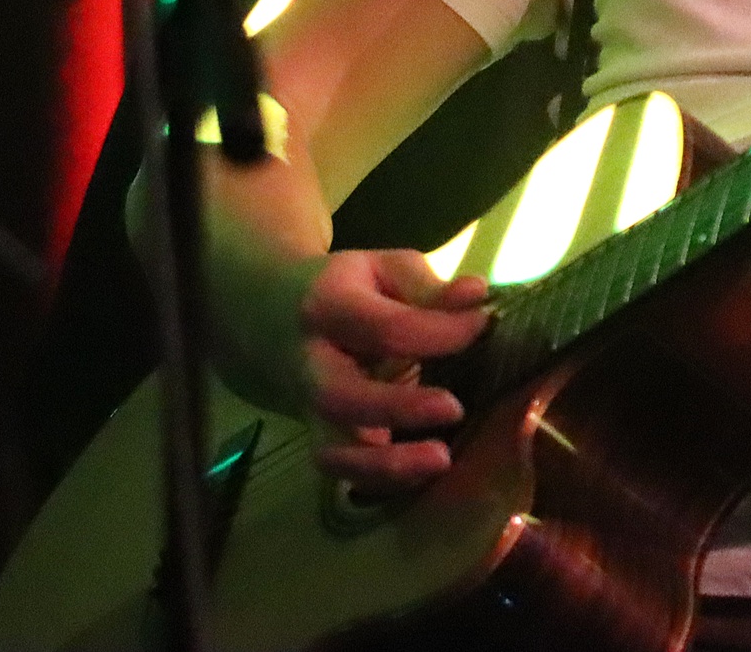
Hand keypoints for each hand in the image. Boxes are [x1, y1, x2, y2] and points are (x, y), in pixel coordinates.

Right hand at [293, 249, 491, 488]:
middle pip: (340, 396)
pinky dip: (383, 480)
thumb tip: (477, 295)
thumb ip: (428, 286)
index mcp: (327, 307)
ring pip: (333, 451)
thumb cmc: (344, 290)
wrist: (267, 319)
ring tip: (441, 459)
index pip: (384, 326)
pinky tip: (424, 472)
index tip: (484, 325)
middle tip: (454, 409)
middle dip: (398, 407)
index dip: (439, 331)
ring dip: (386, 464)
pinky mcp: (320, 438)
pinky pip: (344, 472)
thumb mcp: (381, 270)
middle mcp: (310, 364)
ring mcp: (310, 410)